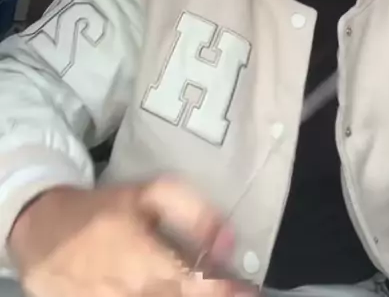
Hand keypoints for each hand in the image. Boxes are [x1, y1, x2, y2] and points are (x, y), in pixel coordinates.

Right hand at [8, 177, 246, 296]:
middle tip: (234, 290)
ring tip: (198, 286)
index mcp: (148, 263)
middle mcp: (135, 294)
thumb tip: (228, 239)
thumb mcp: (147, 194)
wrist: (45, 232)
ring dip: (185, 296)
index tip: (251, 291)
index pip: (199, 287)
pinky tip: (170, 289)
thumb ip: (192, 211)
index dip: (227, 292)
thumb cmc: (104, 211)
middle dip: (211, 295)